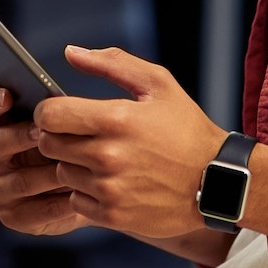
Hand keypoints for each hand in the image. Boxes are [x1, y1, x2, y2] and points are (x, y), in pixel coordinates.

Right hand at [0, 87, 88, 236]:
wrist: (83, 189)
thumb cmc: (69, 146)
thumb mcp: (60, 124)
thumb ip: (52, 112)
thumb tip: (59, 101)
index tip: (6, 96)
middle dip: (23, 137)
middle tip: (46, 133)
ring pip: (21, 180)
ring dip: (50, 173)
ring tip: (75, 166)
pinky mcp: (12, 216)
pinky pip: (37, 210)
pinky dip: (60, 202)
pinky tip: (80, 193)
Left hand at [31, 46, 225, 238]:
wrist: (218, 182)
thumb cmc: (186, 129)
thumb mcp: (158, 85)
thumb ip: (112, 63)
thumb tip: (70, 52)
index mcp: (116, 119)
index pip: (50, 115)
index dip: (49, 111)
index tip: (61, 112)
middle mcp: (108, 156)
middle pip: (49, 144)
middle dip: (58, 137)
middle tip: (81, 135)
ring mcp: (109, 189)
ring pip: (61, 173)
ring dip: (72, 165)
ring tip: (100, 158)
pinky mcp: (113, 215)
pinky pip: (76, 201)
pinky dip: (85, 192)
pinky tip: (109, 181)